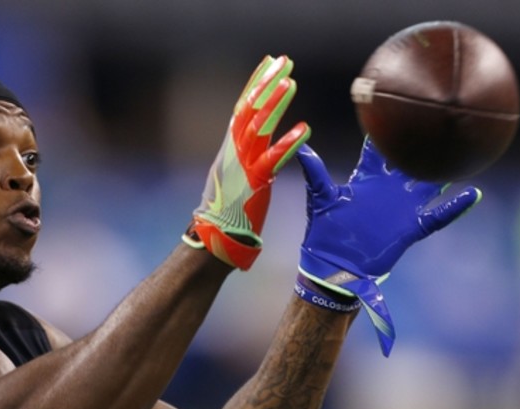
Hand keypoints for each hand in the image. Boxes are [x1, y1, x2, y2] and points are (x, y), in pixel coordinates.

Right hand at [184, 55, 310, 270]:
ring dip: (274, 104)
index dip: (256, 82)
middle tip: (284, 62)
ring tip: (291, 84)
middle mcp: (234, 150)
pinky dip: (288, 143)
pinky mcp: (254, 182)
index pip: (243, 106)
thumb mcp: (234, 172)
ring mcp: (243, 165)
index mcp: (231, 147)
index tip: (270, 62)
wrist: (214, 235)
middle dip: (266, 83)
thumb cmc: (226, 208)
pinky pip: (273, 159)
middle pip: (250, 109)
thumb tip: (256, 136)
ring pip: (258, 127)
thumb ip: (246, 152)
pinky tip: (305, 129)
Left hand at [296, 139, 481, 355]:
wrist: (332, 267)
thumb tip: (302, 148)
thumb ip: (316, 174)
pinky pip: (437, 216)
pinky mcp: (410, 228)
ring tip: (464, 152)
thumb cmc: (324, 233)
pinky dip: (454, 207)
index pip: (379, 150)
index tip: (397, 109)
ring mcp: (402, 208)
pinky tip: (472, 194)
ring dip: (444, 172)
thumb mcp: (320, 200)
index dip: (386, 132)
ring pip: (429, 185)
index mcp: (367, 180)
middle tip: (440, 122)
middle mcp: (388, 190)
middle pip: (410, 162)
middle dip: (423, 146)